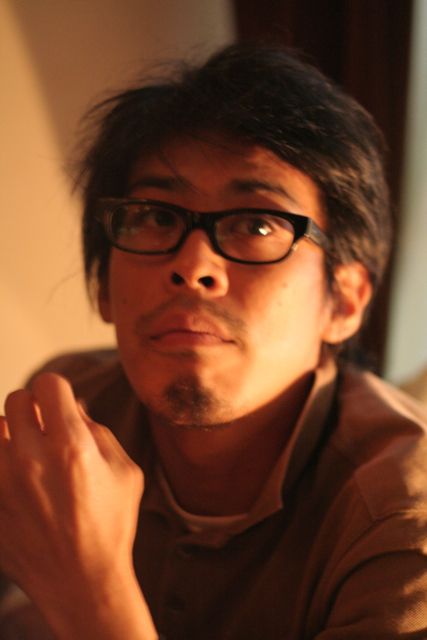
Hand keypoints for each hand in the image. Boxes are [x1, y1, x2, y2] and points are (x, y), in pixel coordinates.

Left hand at [0, 373, 155, 638]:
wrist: (82, 583)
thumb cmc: (111, 525)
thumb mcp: (124, 472)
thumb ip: (98, 431)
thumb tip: (73, 406)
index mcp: (71, 447)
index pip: (48, 384)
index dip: (58, 390)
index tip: (60, 404)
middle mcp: (30, 460)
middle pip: (17, 399)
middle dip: (34, 408)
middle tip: (46, 429)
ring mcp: (3, 484)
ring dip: (11, 434)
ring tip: (26, 453)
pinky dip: (2, 462)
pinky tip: (16, 477)